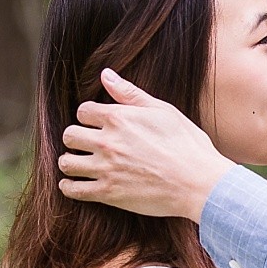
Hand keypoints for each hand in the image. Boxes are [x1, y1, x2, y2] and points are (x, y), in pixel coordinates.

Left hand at [58, 69, 233, 220]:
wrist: (199, 182)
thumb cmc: (187, 145)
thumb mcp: (163, 111)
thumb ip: (130, 93)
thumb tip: (106, 74)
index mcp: (118, 118)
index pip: (83, 111)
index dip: (89, 117)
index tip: (96, 124)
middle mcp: (107, 141)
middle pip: (69, 135)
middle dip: (75, 137)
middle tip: (85, 144)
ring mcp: (106, 168)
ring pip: (66, 162)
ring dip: (70, 161)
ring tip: (78, 163)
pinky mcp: (108, 193)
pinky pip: (73, 189)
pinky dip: (69, 186)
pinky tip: (74, 184)